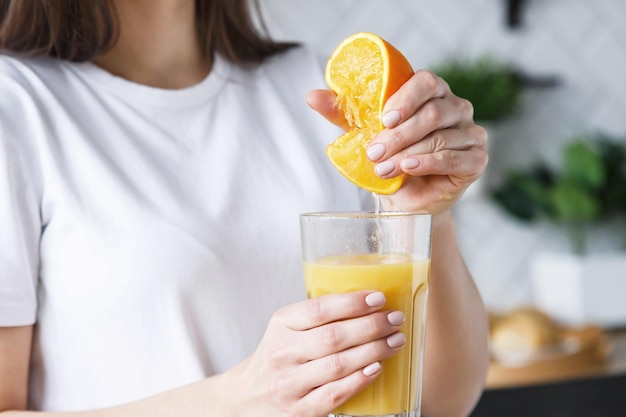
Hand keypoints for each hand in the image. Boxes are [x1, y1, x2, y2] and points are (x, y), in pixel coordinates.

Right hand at [227, 291, 405, 416]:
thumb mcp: (287, 328)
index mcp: (281, 324)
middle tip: (395, 319)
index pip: (319, 309)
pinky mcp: (300, 409)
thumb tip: (370, 303)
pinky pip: (335, 394)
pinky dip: (359, 380)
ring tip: (395, 341)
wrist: (249, 395)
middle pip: (333, 337)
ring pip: (338, 365)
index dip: (352, 303)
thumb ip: (317, 316)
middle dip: (371, 327)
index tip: (378, 298)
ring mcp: (290, 383)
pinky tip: (377, 369)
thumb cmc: (280, 354)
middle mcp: (283, 352)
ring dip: (373, 351)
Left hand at [307, 70, 487, 213]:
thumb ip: (342, 113)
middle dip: (398, 135)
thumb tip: (312, 96)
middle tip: (374, 152)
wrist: (407, 198)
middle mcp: (456, 108)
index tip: (383, 119)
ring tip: (384, 168)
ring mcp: (471, 133)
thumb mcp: (362, 133)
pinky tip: (410, 168)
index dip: (405, 98)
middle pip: (432, 112)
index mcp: (432, 93)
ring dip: (408, 152)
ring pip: (442, 136)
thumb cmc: (389, 158)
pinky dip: (430, 163)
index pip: (426, 82)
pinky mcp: (476, 160)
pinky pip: (457, 158)